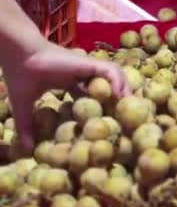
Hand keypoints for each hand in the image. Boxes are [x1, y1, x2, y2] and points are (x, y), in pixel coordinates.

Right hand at [3, 41, 129, 150]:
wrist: (19, 56)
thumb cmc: (21, 77)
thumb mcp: (23, 106)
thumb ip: (26, 126)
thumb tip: (26, 150)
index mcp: (70, 82)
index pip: (93, 96)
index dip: (101, 108)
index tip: (107, 124)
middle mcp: (82, 75)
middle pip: (109, 87)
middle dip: (118, 100)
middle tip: (126, 118)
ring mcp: (87, 68)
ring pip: (114, 77)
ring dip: (123, 90)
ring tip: (128, 108)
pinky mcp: (89, 63)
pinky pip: (110, 71)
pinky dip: (117, 81)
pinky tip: (118, 96)